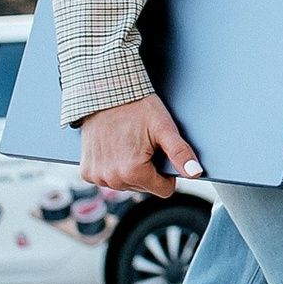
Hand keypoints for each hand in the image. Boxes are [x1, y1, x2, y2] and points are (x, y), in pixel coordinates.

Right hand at [80, 93, 203, 194]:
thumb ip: (180, 152)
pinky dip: (112, 167)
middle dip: (148, 170)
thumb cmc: (136, 107)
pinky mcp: (87, 171)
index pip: (164, 190)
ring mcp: (97, 176)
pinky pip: (107, 178)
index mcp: (133, 172)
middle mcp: (112, 179)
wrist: (105, 93)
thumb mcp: (164, 127)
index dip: (167, 173)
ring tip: (128, 144)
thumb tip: (195, 172)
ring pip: (126, 184)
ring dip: (129, 169)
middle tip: (142, 144)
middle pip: (144, 187)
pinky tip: (114, 148)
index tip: (160, 152)